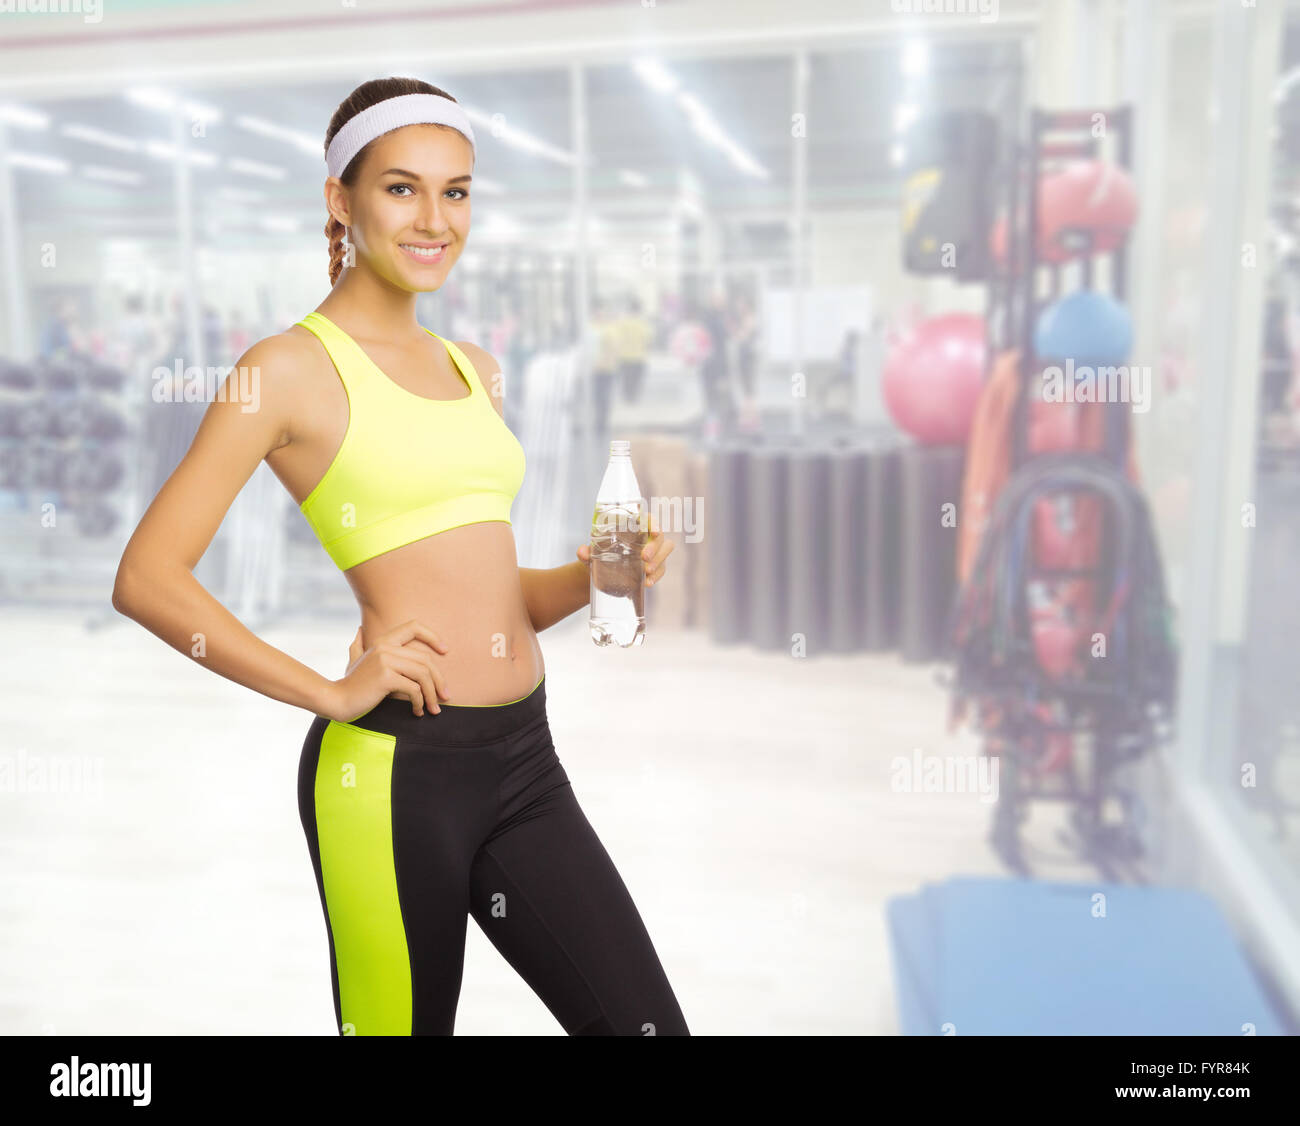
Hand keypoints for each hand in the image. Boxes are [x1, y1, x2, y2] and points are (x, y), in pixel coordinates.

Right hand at [326, 619, 450, 722]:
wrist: (336, 700)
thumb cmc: (350, 684)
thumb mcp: (355, 661)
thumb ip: (358, 645)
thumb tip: (359, 630)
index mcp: (383, 641)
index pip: (414, 627)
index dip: (433, 636)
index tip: (445, 651)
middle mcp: (385, 646)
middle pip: (425, 659)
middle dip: (439, 680)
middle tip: (445, 697)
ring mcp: (385, 660)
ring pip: (423, 674)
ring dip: (432, 694)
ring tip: (434, 709)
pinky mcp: (385, 677)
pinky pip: (413, 689)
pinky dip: (419, 702)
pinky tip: (417, 711)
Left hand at [575, 510, 673, 587]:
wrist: (601, 574)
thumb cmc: (599, 555)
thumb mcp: (591, 553)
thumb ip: (586, 552)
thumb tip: (582, 552)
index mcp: (634, 527)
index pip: (649, 519)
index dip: (654, 523)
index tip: (654, 531)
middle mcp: (647, 537)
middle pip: (660, 537)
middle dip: (655, 547)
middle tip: (644, 557)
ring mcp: (654, 553)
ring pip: (665, 552)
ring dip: (658, 561)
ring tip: (646, 571)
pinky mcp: (655, 567)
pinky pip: (661, 570)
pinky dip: (656, 576)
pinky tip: (648, 582)